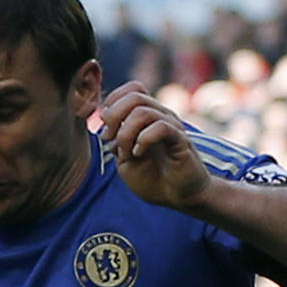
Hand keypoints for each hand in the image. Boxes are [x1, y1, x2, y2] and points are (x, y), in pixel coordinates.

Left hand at [99, 81, 211, 209]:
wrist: (177, 196)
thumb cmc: (152, 178)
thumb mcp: (125, 159)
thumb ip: (116, 140)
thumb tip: (105, 124)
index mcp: (149, 116)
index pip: (132, 89)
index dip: (113, 103)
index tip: (106, 130)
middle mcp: (161, 116)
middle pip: (135, 96)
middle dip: (114, 116)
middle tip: (110, 139)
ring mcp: (172, 126)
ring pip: (143, 112)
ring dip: (126, 133)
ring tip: (126, 152)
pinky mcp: (181, 141)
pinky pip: (161, 127)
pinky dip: (143, 140)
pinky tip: (138, 153)